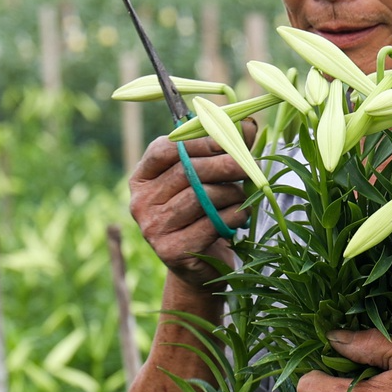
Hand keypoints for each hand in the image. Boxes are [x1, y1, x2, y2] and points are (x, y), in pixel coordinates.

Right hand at [128, 122, 257, 288]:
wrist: (201, 268)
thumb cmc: (204, 214)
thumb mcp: (208, 180)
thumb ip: (223, 151)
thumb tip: (247, 124)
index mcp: (142, 178)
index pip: (166, 149)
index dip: (200, 141)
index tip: (230, 138)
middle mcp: (140, 202)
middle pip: (187, 172)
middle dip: (225, 165)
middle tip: (250, 164)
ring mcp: (152, 228)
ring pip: (201, 197)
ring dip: (231, 194)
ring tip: (242, 197)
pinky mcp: (171, 251)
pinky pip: (210, 224)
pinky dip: (232, 217)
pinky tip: (239, 218)